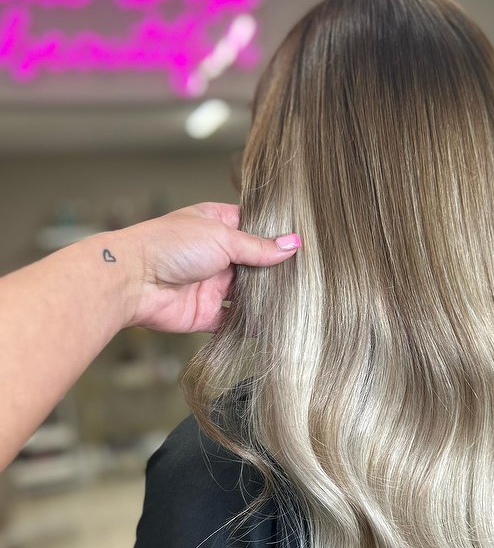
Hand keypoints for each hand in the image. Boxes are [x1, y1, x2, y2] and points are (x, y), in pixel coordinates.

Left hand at [115, 202, 300, 333]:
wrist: (132, 281)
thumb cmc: (168, 246)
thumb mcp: (222, 237)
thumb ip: (259, 246)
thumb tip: (292, 244)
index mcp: (216, 224)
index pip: (254, 227)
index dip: (276, 234)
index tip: (302, 243)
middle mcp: (216, 253)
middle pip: (255, 263)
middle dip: (275, 269)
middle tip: (306, 275)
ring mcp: (212, 283)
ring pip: (248, 293)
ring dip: (265, 297)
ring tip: (297, 299)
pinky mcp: (207, 312)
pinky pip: (234, 320)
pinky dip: (251, 323)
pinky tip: (274, 323)